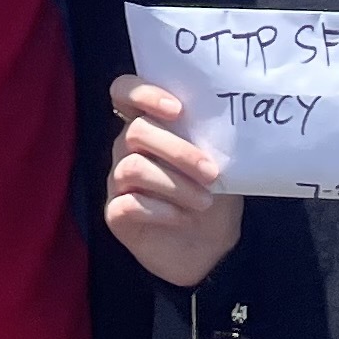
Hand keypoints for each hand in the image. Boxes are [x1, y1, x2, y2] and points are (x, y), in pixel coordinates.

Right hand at [103, 77, 245, 288]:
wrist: (211, 247)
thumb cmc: (213, 194)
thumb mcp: (220, 162)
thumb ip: (210, 137)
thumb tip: (222, 117)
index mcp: (150, 125)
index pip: (125, 91)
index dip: (143, 93)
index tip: (177, 110)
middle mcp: (126, 148)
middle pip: (136, 132)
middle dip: (178, 151)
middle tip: (211, 172)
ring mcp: (117, 181)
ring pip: (133, 167)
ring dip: (175, 184)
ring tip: (204, 201)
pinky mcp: (116, 212)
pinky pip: (129, 203)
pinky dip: (160, 210)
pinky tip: (181, 217)